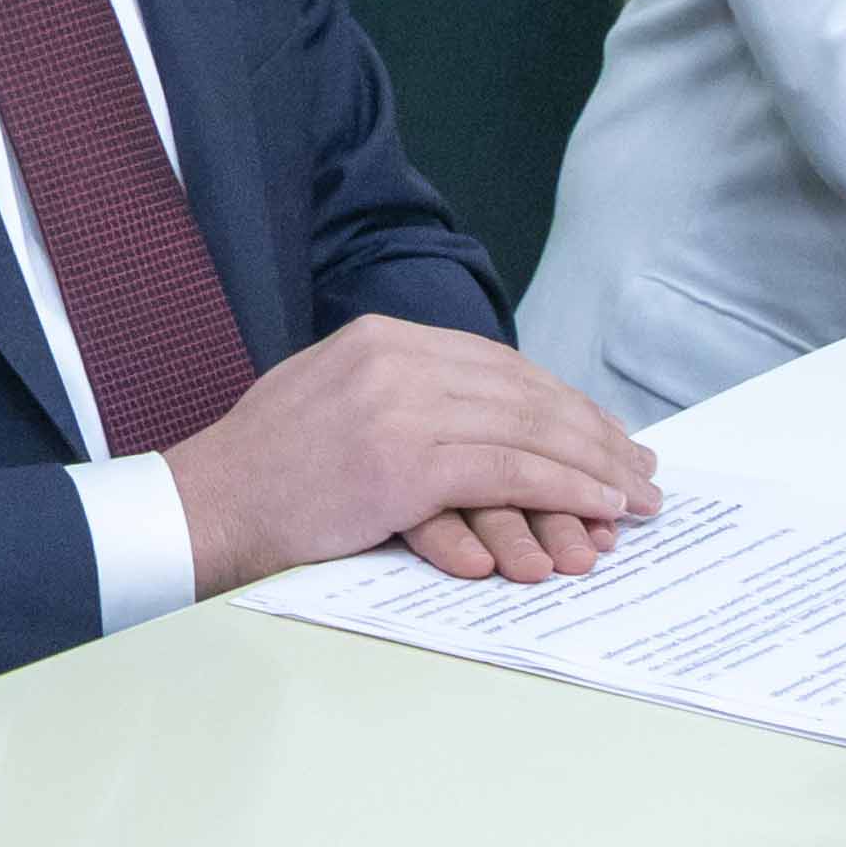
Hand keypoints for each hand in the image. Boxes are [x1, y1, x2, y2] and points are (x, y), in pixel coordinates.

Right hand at [166, 316, 654, 591]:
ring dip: (593, 468)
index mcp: (382, 337)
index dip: (563, 403)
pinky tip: (596, 510)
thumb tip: (473, 416)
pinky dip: (563, 491)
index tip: (606, 438)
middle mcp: (396, 359)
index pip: (499, 365)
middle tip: (640, 471)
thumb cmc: (266, 472)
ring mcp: (397, 408)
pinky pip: (508, 472)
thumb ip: (399, 393)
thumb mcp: (332, 398)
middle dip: (593, 436)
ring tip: (633, 499)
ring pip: (527, 430)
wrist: (205, 507)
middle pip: (524, 393)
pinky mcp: (401, 464)